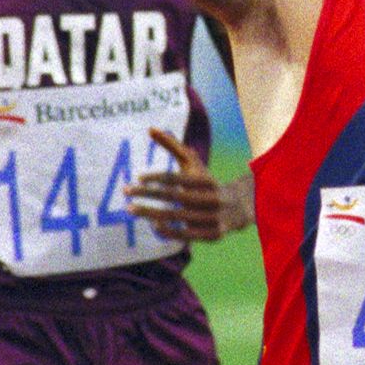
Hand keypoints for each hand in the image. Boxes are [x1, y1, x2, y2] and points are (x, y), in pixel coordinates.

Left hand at [126, 129, 252, 242]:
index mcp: (208, 180)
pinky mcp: (213, 234)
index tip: (138, 177)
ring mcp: (214, 218)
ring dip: (152, 213)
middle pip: (176, 197)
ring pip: (178, 217)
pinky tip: (153, 225)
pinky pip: (187, 235)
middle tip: (126, 191)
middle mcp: (212, 198)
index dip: (157, 178)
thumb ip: (172, 146)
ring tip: (131, 209)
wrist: (238, 207)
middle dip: (148, 194)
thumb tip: (150, 129)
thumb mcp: (193, 163)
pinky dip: (169, 231)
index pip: (179, 178)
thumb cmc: (205, 182)